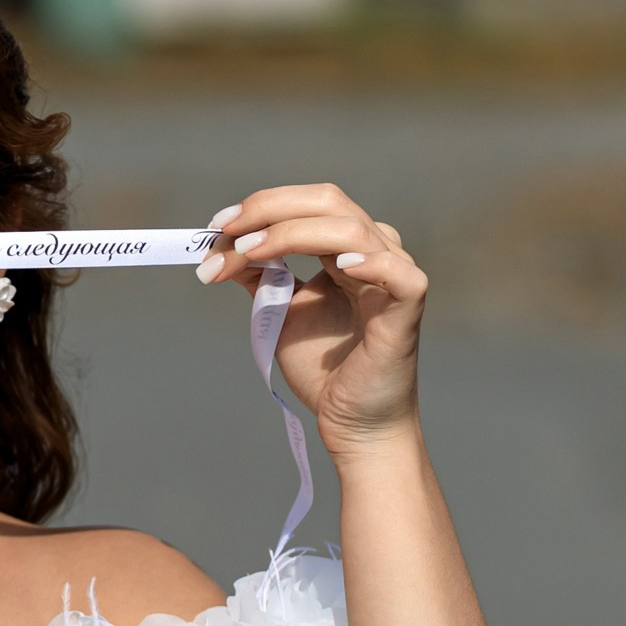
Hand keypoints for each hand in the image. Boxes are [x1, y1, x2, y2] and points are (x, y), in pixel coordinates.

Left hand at [198, 182, 428, 456]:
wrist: (352, 423)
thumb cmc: (324, 370)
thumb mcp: (280, 312)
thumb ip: (259, 275)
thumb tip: (223, 245)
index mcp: (345, 249)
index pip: (308, 204)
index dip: (263, 205)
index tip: (217, 225)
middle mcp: (374, 252)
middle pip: (329, 202)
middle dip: (271, 209)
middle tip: (227, 230)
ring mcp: (393, 277)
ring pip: (352, 229)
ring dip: (293, 233)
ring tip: (250, 251)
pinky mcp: (408, 309)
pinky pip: (399, 274)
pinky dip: (372, 263)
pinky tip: (340, 264)